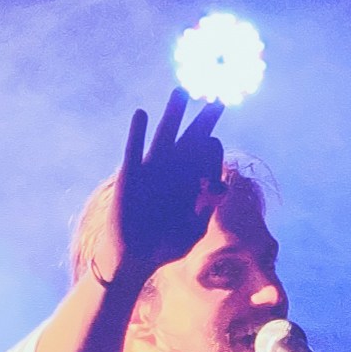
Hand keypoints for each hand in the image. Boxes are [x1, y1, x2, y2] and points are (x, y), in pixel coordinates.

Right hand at [81, 91, 225, 290]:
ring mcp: (152, 170)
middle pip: (192, 138)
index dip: (213, 150)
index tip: (213, 148)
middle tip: (218, 100)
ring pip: (165, 136)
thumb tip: (220, 185)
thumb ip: (206, 209)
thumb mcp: (193, 230)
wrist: (133, 259)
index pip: (208, 156)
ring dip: (172, 114)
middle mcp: (174, 171)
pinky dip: (137, 132)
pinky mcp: (130, 175)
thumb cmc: (165, 247)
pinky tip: (142, 114)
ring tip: (181, 92)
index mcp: (193, 183)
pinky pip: (134, 149)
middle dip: (204, 120)